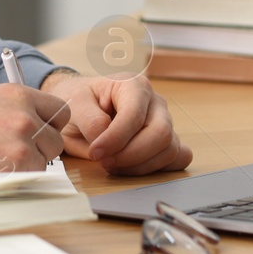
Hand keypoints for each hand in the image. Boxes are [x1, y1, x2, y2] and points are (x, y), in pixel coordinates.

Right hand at [0, 84, 70, 176]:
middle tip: (8, 153)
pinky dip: (16, 182)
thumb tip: (37, 124)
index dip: (48, 125)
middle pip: (55, 141)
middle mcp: (25, 116)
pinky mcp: (15, 170)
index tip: (36, 133)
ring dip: (27, 167)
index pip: (60, 112)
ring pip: (45, 164)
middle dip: (39, 149)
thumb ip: (14, 109)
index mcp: (18, 94)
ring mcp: (21, 144)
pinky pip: (31, 181)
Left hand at [38, 72, 191, 175]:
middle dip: (131, 155)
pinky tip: (133, 167)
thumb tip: (107, 142)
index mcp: (133, 85)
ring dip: (139, 166)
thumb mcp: (73, 105)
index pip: (135, 115)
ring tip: (112, 164)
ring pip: (169, 150)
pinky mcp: (168, 140)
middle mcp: (154, 102)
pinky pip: (179, 158)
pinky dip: (159, 168)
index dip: (116, 139)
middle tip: (105, 162)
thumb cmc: (78, 102)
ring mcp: (165, 121)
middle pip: (161, 134)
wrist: (80, 108)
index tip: (96, 153)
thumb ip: (90, 121)